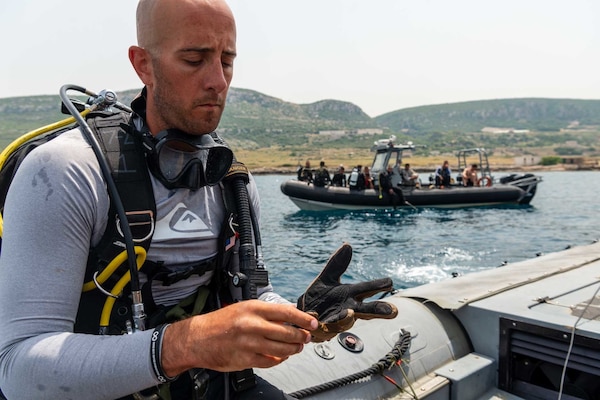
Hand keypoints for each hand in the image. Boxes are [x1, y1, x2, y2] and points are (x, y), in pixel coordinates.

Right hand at [161, 300, 316, 375]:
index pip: (286, 312)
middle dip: (301, 336)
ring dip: (293, 349)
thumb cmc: (221, 323)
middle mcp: (251, 324)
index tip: (312, 322)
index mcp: (253, 308)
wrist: (197, 338)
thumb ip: (266, 312)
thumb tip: (290, 314)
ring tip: (296, 348)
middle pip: (287, 332)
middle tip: (306, 337)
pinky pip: (269, 361)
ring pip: (281, 349)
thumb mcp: (244, 309)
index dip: (303, 318)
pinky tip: (281, 357)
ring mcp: (248, 343)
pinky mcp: (245, 359)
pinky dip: (278, 360)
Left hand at [297, 243, 397, 341]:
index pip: (368, 289)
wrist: (302, 315)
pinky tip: (332, 320)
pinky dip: (331, 324)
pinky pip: (329, 327)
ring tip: (350, 312)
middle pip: (367, 310)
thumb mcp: (327, 278)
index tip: (389, 282)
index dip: (379, 286)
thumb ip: (337, 264)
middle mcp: (348, 308)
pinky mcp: (325, 329)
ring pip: (347, 321)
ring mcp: (337, 320)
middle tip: (392, 311)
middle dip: (379, 311)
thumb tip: (347, 245)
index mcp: (351, 294)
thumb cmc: (319, 297)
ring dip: (348, 318)